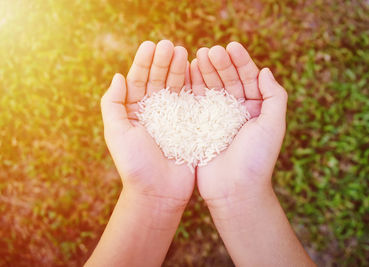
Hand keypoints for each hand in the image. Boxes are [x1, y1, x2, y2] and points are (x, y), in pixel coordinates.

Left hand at [101, 40, 194, 209]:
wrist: (159, 191)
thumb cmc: (135, 164)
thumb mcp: (116, 132)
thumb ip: (113, 103)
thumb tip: (118, 76)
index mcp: (133, 112)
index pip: (137, 81)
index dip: (143, 63)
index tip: (150, 45)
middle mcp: (153, 112)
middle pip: (157, 80)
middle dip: (162, 62)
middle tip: (169, 45)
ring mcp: (173, 118)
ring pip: (175, 87)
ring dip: (178, 69)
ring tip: (182, 52)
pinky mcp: (190, 125)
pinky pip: (191, 101)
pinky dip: (193, 85)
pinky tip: (196, 71)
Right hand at [191, 42, 287, 202]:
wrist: (234, 189)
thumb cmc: (257, 159)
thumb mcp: (273, 125)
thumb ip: (274, 97)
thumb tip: (266, 71)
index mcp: (256, 109)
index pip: (249, 79)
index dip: (242, 61)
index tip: (232, 46)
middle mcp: (237, 111)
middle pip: (229, 80)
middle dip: (221, 64)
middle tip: (211, 51)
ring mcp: (217, 119)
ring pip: (211, 89)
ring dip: (206, 72)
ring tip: (198, 56)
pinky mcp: (200, 127)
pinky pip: (197, 103)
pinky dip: (193, 87)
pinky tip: (188, 73)